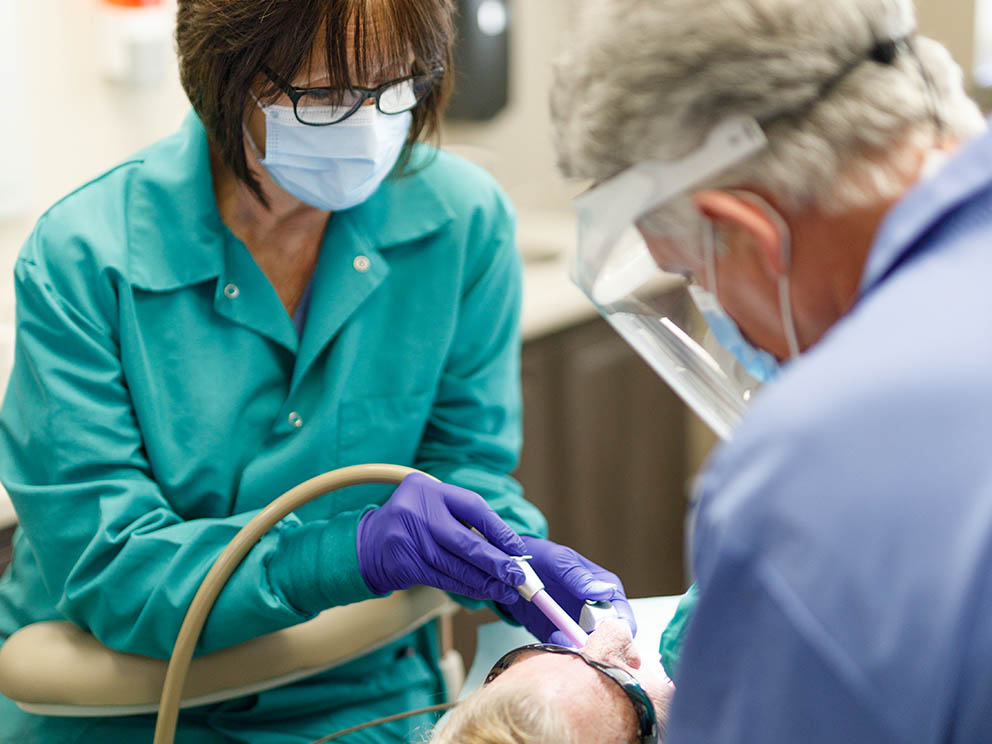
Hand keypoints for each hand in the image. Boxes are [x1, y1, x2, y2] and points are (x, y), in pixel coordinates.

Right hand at [356, 473, 526, 602]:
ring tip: (508, 590)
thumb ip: (464, 520)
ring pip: (456, 566)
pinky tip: (484, 592)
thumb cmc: (414, 523)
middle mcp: (416, 510)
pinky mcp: (403, 564)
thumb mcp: (433, 507)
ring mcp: (407, 538)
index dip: (499, 530)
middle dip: (497, 562)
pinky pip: (444, 579)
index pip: (473, 507)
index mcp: (429, 488)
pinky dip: (467, 588)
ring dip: (486, 581)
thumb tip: (508, 548)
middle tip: (519, 576)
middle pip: (466, 541)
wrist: (369, 542)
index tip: (518, 549)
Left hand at [498, 536, 635, 644]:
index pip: (624, 621)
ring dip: (578, 653)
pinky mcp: (562, 637)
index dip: (617, 635)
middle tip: (579, 645)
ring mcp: (580, 627)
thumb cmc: (544, 558)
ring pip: (589, 651)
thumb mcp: (560, 561)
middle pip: (609, 642)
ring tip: (560, 639)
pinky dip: (562, 653)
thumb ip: (579, 577)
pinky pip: (567, 652)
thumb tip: (606, 591)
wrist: (516, 570)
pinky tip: (552, 643)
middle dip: (596, 648)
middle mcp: (598, 614)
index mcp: (608, 593)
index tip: (600, 638)